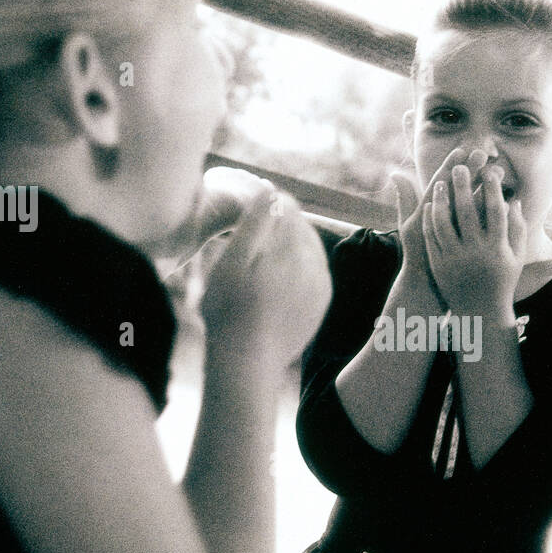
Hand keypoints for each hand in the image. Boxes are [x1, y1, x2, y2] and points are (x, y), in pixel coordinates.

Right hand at [199, 186, 331, 370]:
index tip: (248, 204)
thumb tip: (270, 192)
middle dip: (278, 220)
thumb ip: (254, 223)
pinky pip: (313, 268)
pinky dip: (296, 264)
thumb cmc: (229, 311)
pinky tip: (275, 276)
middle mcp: (313, 261)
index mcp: (290, 246)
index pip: (285, 204)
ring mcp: (321, 282)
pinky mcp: (322, 299)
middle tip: (252, 229)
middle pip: (298, 223)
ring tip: (261, 254)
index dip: (265, 199)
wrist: (250, 361)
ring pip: (307, 245)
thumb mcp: (231, 262)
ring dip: (288, 241)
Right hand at [391, 148, 489, 302]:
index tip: (462, 150)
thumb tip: (394, 173)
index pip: (439, 185)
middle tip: (484, 153)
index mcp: (426, 216)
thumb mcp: (408, 226)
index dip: (449, 167)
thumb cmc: (417, 252)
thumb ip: (405, 199)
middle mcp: (444, 227)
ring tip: (499, 171)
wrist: (428, 287)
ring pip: (476, 211)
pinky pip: (486, 230)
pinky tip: (506, 200)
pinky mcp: (473, 249)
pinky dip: (496, 216)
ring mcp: (460, 239)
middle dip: (472, 173)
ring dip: (488, 190)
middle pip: (460, 193)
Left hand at [423, 163, 527, 318]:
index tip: (489, 171)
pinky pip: (433, 236)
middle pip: (468, 212)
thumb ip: (518, 229)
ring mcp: (456, 259)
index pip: (495, 212)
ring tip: (440, 181)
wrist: (480, 313)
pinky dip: (431, 218)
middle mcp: (477, 252)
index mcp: (498, 249)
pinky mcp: (440, 265)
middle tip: (460, 167)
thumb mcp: (515, 258)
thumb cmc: (501, 281)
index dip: (492, 189)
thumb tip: (515, 200)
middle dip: (463, 186)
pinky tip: (431, 204)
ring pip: (446, 222)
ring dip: (442, 199)